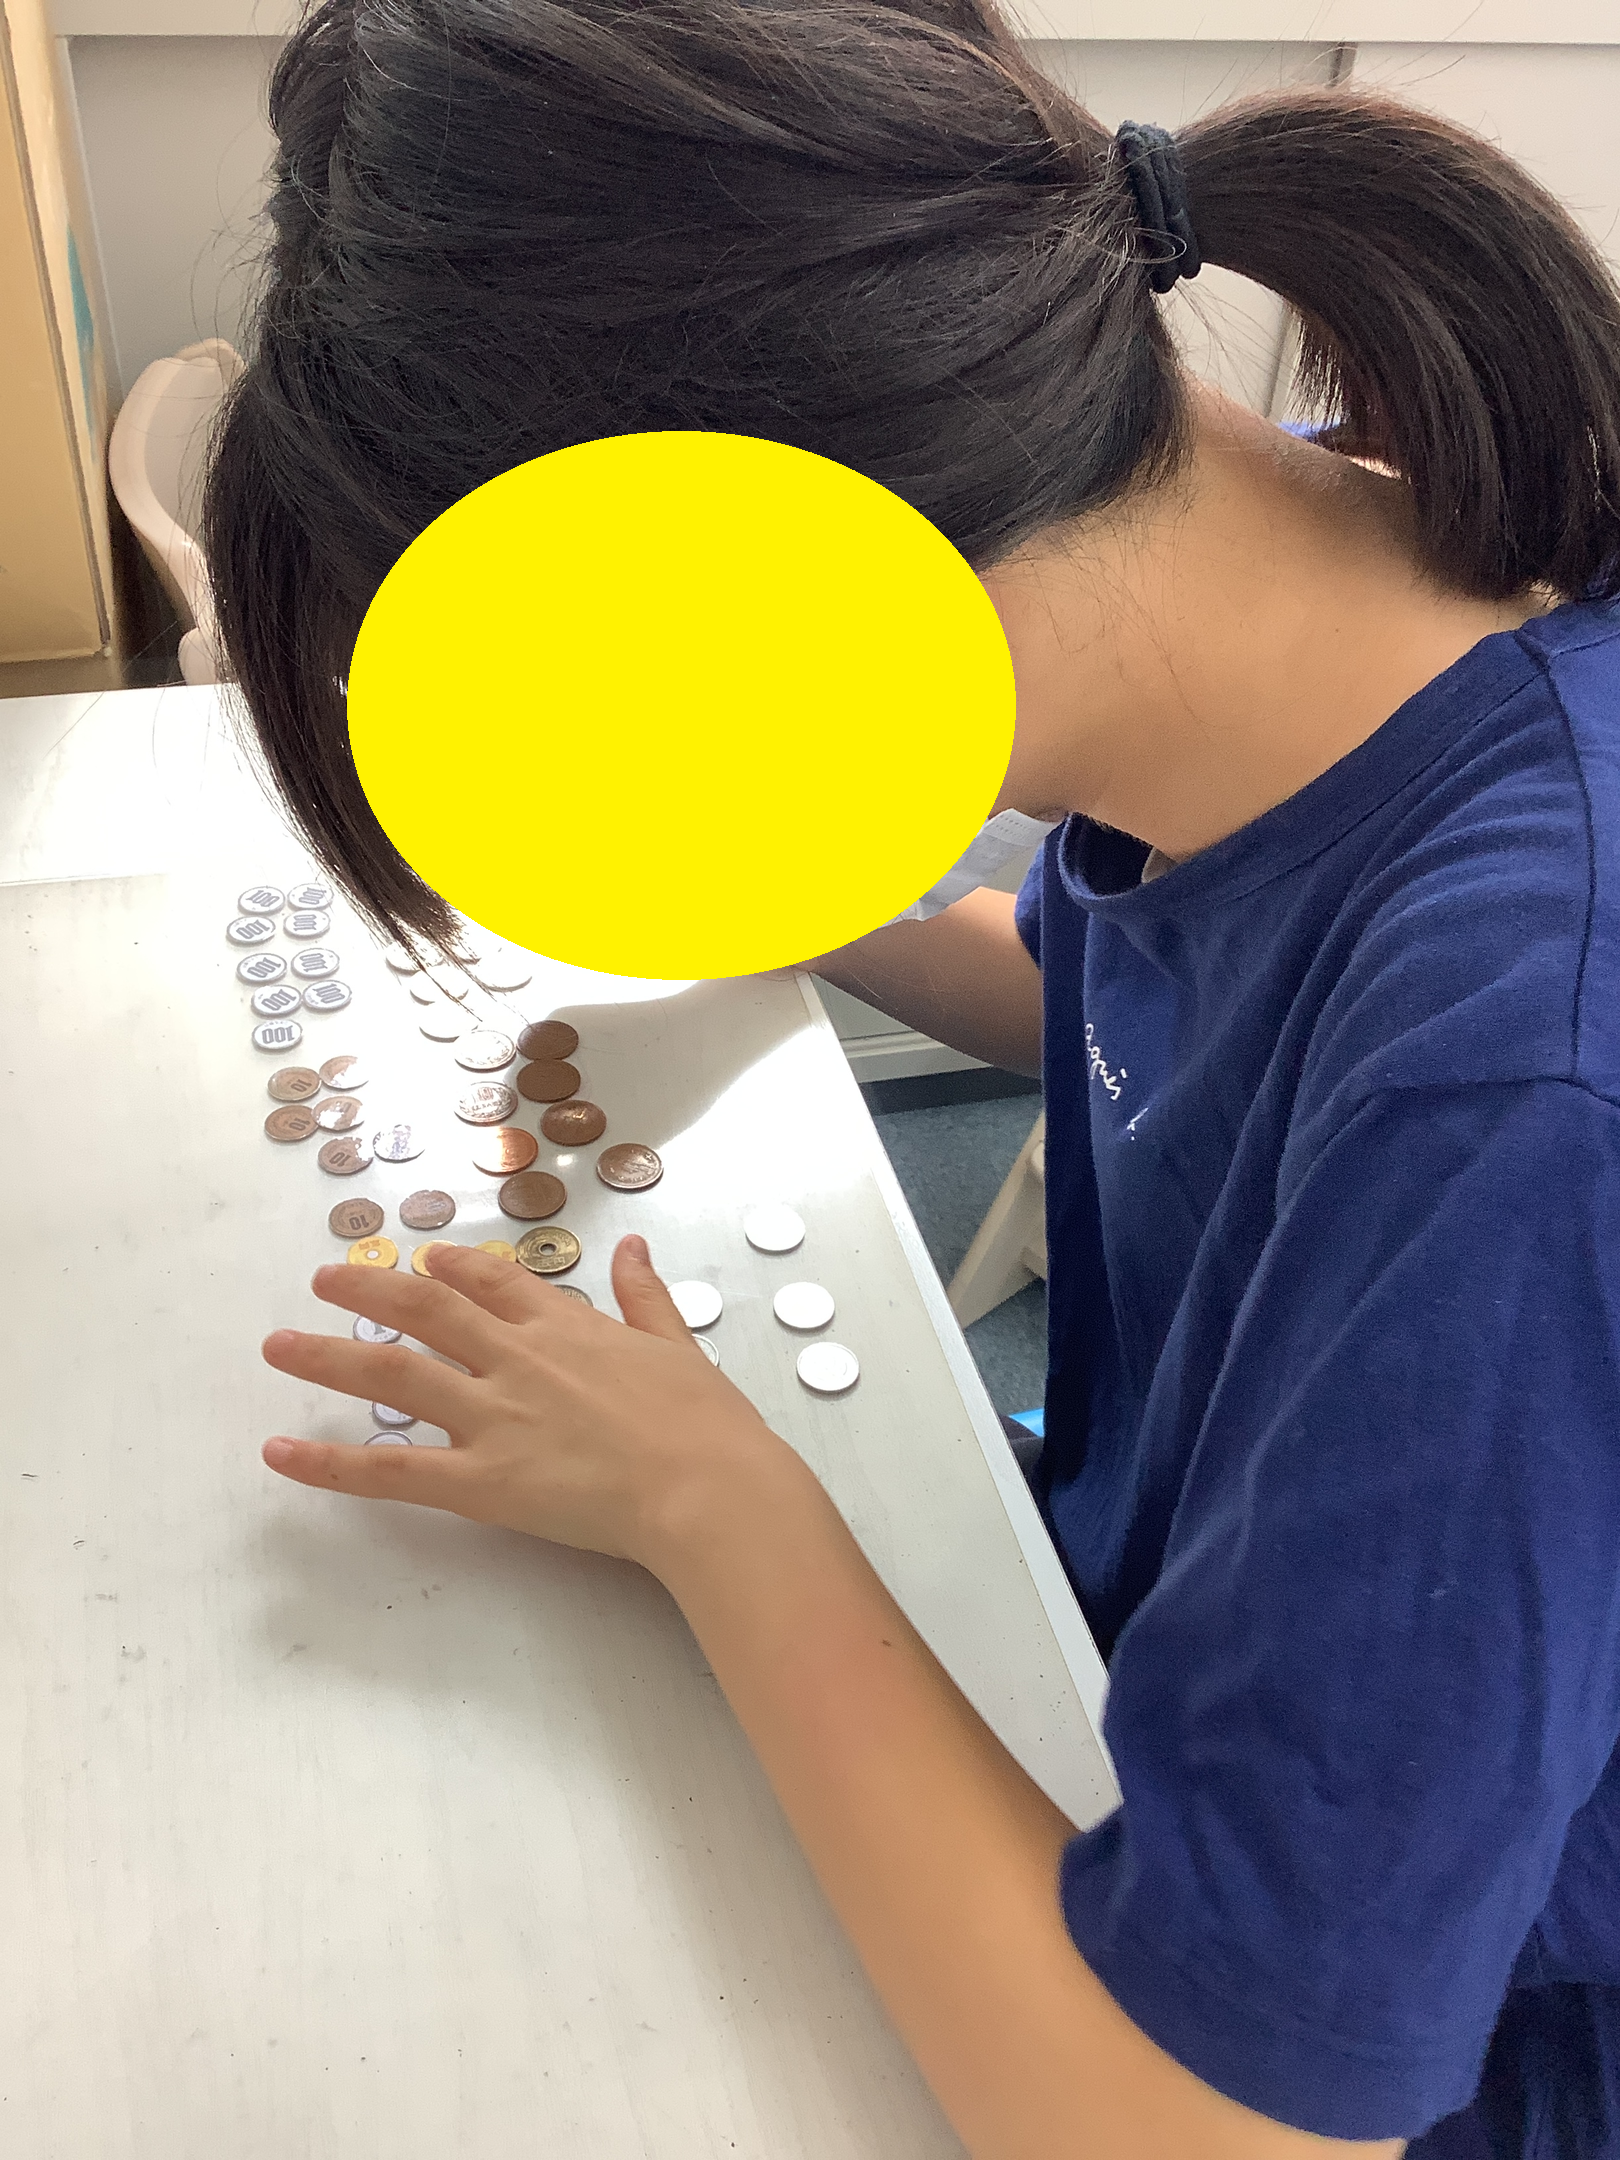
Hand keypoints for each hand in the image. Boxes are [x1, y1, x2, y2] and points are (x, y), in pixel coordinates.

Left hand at [259, 1236, 789, 1570]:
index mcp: (565, 1327)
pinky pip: (392, 1472)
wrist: (709, 1487)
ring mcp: (493, 1417)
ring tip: (279, 1345)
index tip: (422, 1260)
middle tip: (324, 1279)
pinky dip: (330, 1464)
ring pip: (394, 1374)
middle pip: (427, 1310)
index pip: (493, 1282)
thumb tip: (631, 1247)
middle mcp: (517, 1359)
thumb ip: (645, 1295)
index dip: (451, 1268)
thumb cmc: (706, 1424)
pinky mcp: (482, 1481)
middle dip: (370, 1290)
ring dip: (330, 1355)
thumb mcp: (678, 1343)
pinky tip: (281, 1452)